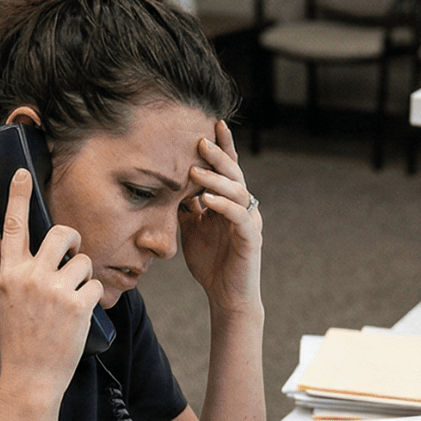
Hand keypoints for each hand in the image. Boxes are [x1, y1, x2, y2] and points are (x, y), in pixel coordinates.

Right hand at [0, 167, 102, 394]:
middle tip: (75, 253)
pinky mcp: (78, 304)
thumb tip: (36, 252)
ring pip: (85, 262)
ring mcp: (55, 290)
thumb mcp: (9, 301)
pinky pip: (97, 285)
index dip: (18, 197)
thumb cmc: (21, 338)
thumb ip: (20, 274)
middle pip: (63, 234)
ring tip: (72, 300)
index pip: (14, 227)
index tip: (23, 172)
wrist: (30, 376)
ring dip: (85, 277)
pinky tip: (80, 314)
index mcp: (10, 273)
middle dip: (75, 240)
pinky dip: (94, 298)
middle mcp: (30, 277)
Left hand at [179, 120, 262, 313]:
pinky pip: (240, 217)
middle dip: (218, 155)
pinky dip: (223, 206)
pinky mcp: (251, 239)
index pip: (227, 169)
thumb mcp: (191, 228)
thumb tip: (169, 184)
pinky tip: (206, 199)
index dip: (222, 147)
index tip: (210, 124)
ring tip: (196, 170)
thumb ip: (186, 206)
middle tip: (200, 141)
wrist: (227, 296)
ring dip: (217, 179)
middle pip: (234, 174)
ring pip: (238, 191)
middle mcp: (244, 208)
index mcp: (230, 203)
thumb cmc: (211, 263)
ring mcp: (249, 222)